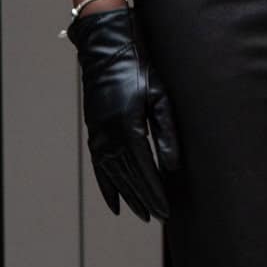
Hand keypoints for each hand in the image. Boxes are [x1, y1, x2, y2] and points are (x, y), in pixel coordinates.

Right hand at [67, 5, 177, 219]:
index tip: (166, 210)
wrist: (107, 48)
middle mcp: (109, 135)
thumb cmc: (139, 66)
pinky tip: (115, 201)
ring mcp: (98, 134)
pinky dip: (106, 185)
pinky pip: (99, 166)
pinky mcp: (94, 131)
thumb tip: (172, 166)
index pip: (144, 170)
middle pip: (128, 177)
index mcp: (128, 127)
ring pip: (113, 175)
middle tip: (158, 218)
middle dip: (144, 199)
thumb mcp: (160, 95)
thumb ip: (167, 132)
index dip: (155, 192)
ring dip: (127, 196)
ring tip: (141, 214)